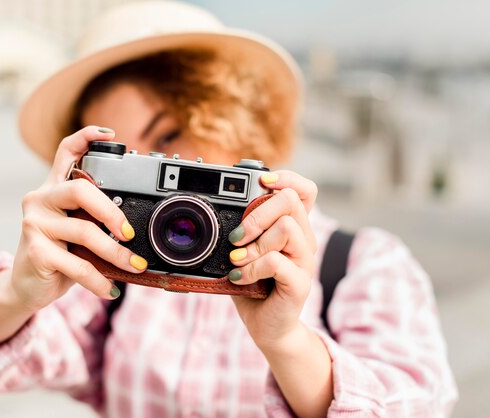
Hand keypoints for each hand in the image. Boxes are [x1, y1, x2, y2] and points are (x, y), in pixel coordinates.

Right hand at [10, 126, 147, 311]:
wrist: (27, 287)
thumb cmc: (58, 255)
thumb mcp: (77, 231)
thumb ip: (95, 219)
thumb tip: (136, 226)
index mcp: (53, 188)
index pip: (66, 152)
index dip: (86, 138)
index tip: (110, 136)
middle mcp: (41, 199)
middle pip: (80, 189)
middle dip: (112, 212)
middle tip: (130, 233)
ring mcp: (35, 223)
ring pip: (84, 230)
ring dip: (115, 254)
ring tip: (133, 266)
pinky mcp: (36, 251)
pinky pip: (77, 264)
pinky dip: (98, 279)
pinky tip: (110, 289)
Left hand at [229, 170, 317, 351]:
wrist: (268, 327)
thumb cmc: (254, 285)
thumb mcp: (244, 251)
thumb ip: (239, 230)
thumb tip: (214, 209)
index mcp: (294, 227)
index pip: (304, 190)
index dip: (287, 178)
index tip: (262, 182)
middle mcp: (304, 240)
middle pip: (290, 201)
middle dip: (257, 213)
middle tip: (237, 236)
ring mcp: (304, 262)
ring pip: (286, 228)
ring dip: (254, 243)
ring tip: (238, 260)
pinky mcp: (300, 283)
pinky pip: (277, 261)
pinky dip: (252, 267)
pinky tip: (240, 277)